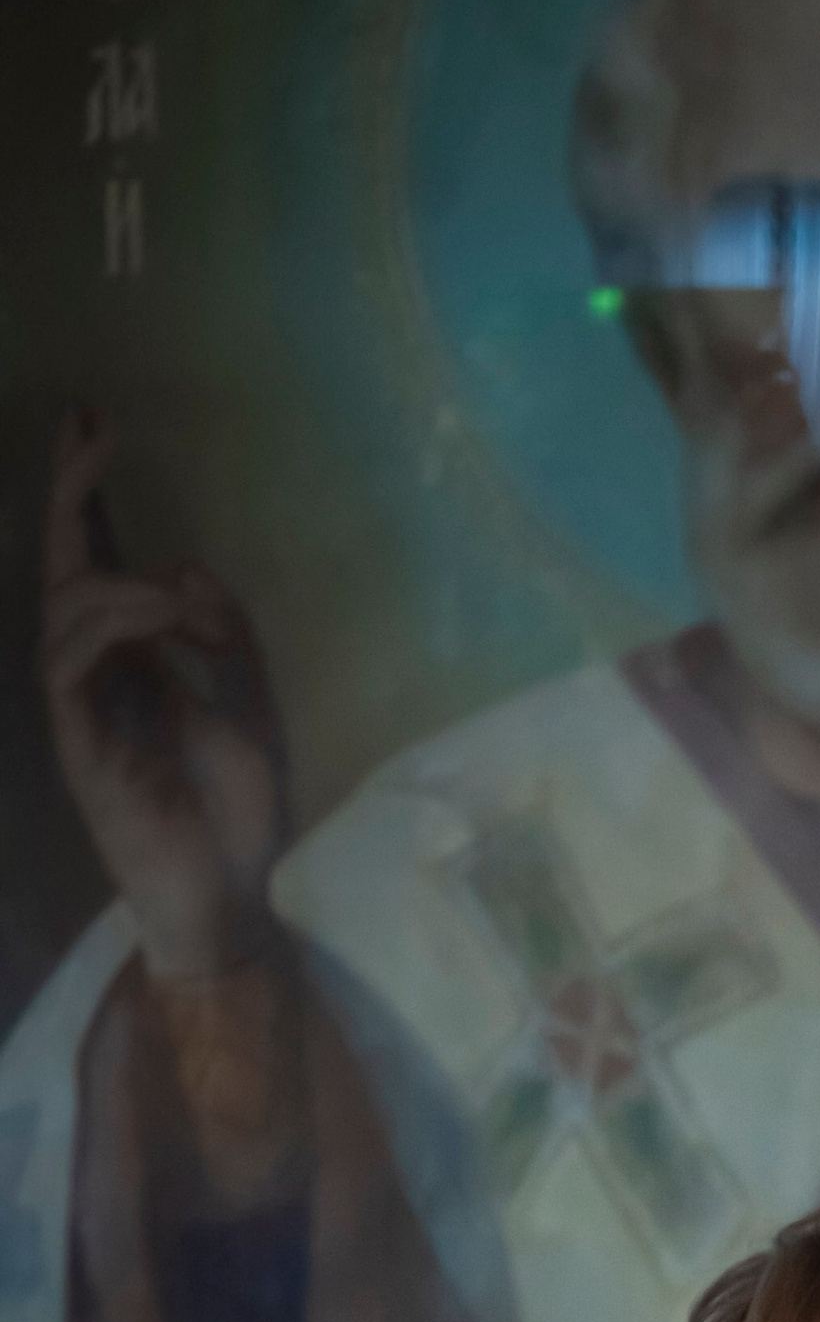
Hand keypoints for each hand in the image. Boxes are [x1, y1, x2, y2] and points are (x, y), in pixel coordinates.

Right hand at [43, 413, 287, 979]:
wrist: (236, 900)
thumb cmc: (240, 816)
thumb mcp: (253, 705)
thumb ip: (226, 635)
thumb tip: (179, 561)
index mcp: (133, 662)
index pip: (101, 564)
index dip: (90, 496)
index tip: (91, 421)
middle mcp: (97, 677)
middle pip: (65, 570)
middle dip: (71, 495)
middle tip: (92, 433)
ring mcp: (82, 712)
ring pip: (62, 611)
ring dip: (117, 583)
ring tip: (175, 600)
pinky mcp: (81, 748)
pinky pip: (70, 667)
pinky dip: (112, 627)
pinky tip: (161, 619)